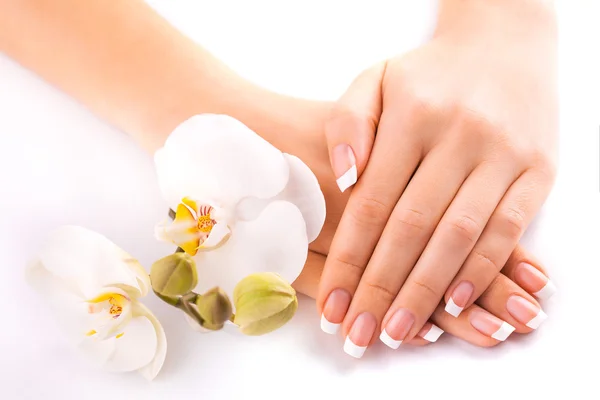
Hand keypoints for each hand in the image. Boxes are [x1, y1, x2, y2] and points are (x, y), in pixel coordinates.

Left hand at [317, 0, 557, 352]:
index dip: (350, 260)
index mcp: (412, 115)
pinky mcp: (538, 170)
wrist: (505, 44)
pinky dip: (482, 271)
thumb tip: (344, 178)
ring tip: (398, 331)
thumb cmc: (429, 74)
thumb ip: (348, 123)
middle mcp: (458, 135)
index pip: (371, 204)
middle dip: (381, 289)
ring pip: (458, 237)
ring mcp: (502, 154)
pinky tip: (456, 305)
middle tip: (359, 336)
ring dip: (427, 292)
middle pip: (411, 229)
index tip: (334, 305)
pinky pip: (507, 230)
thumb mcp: (376, 80)